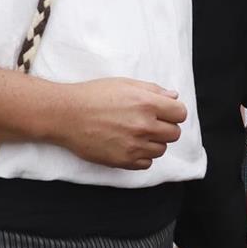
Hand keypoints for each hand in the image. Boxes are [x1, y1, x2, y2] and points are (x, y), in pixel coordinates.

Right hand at [54, 78, 187, 170]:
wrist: (66, 115)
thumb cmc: (93, 96)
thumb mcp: (124, 84)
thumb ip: (153, 90)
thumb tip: (174, 96)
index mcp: (146, 103)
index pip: (180, 114)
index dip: (174, 113)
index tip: (165, 113)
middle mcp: (143, 125)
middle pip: (174, 134)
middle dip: (165, 128)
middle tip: (149, 124)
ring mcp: (134, 145)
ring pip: (161, 150)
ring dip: (153, 143)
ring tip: (135, 134)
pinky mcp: (124, 160)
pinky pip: (147, 163)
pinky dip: (141, 156)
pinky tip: (129, 145)